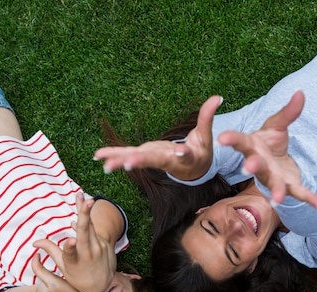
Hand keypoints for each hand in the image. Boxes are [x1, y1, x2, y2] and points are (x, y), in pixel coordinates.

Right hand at [34, 193, 116, 291]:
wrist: (102, 285)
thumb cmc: (77, 276)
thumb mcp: (63, 266)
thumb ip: (51, 251)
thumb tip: (34, 242)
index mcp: (74, 261)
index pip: (71, 253)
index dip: (70, 246)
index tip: (71, 240)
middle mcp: (88, 254)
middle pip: (85, 232)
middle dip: (85, 215)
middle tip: (86, 201)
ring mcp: (99, 248)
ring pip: (90, 225)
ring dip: (85, 210)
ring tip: (80, 195)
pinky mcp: (105, 244)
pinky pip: (93, 229)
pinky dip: (86, 220)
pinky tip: (83, 206)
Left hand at [94, 95, 222, 180]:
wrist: (192, 170)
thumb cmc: (201, 152)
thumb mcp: (206, 136)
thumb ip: (207, 117)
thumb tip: (218, 97)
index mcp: (185, 158)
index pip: (184, 155)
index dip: (182, 153)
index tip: (179, 150)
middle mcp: (166, 161)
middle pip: (153, 161)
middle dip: (141, 161)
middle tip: (127, 164)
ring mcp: (153, 160)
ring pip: (136, 161)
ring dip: (120, 162)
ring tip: (105, 166)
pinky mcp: (144, 157)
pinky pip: (127, 156)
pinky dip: (113, 156)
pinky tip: (98, 156)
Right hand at [218, 91, 316, 211]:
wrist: (276, 162)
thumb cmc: (270, 142)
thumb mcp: (277, 125)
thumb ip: (288, 112)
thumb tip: (301, 92)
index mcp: (252, 147)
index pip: (239, 141)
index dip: (230, 139)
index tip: (221, 138)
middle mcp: (261, 165)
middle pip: (255, 166)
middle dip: (252, 166)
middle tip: (247, 167)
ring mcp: (274, 178)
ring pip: (273, 184)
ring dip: (275, 191)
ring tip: (278, 200)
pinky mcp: (289, 186)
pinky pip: (300, 193)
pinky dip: (311, 200)